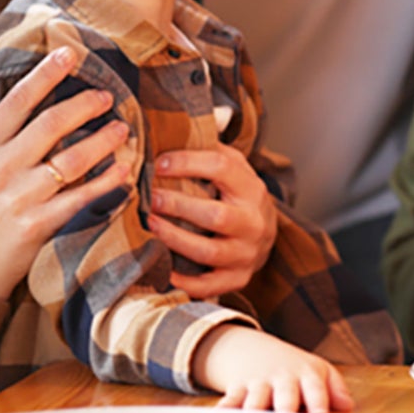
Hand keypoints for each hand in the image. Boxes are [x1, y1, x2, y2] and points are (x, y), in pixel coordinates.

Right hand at [0, 48, 130, 299]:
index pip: (16, 102)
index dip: (44, 75)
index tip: (69, 54)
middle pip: (50, 126)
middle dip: (84, 104)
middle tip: (107, 95)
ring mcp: (19, 198)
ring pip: (70, 161)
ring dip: (102, 141)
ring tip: (122, 128)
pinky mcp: (38, 225)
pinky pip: (79, 198)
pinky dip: (105, 184)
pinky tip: (125, 170)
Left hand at [148, 145, 276, 297]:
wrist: (264, 232)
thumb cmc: (237, 195)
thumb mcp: (233, 168)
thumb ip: (210, 150)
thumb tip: (173, 127)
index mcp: (252, 188)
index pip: (222, 168)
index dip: (188, 163)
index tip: (160, 162)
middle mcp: (254, 221)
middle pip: (215, 215)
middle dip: (178, 206)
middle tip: (148, 198)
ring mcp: (247, 253)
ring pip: (208, 252)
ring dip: (174, 240)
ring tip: (149, 227)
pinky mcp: (238, 278)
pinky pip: (209, 285)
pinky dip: (184, 280)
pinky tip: (162, 267)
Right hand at [194, 324, 353, 412]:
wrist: (255, 350)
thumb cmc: (293, 368)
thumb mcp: (317, 370)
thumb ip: (334, 388)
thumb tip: (348, 405)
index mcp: (307, 374)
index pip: (316, 389)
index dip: (318, 403)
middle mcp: (283, 379)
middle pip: (285, 397)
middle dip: (286, 411)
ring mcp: (259, 383)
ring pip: (256, 401)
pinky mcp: (237, 389)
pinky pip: (229, 402)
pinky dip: (224, 411)